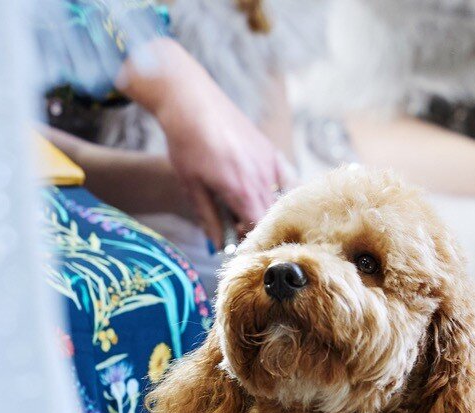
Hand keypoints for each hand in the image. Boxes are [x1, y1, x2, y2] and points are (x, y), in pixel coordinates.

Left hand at [119, 40, 294, 244]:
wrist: (191, 100)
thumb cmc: (186, 142)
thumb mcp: (191, 186)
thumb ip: (208, 219)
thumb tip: (218, 246)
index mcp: (239, 189)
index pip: (257, 229)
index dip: (251, 243)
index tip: (240, 249)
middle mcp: (260, 176)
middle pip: (271, 218)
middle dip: (259, 231)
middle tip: (242, 234)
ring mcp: (269, 162)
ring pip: (281, 201)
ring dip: (270, 214)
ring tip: (253, 217)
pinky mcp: (271, 150)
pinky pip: (288, 180)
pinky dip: (284, 193)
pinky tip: (274, 199)